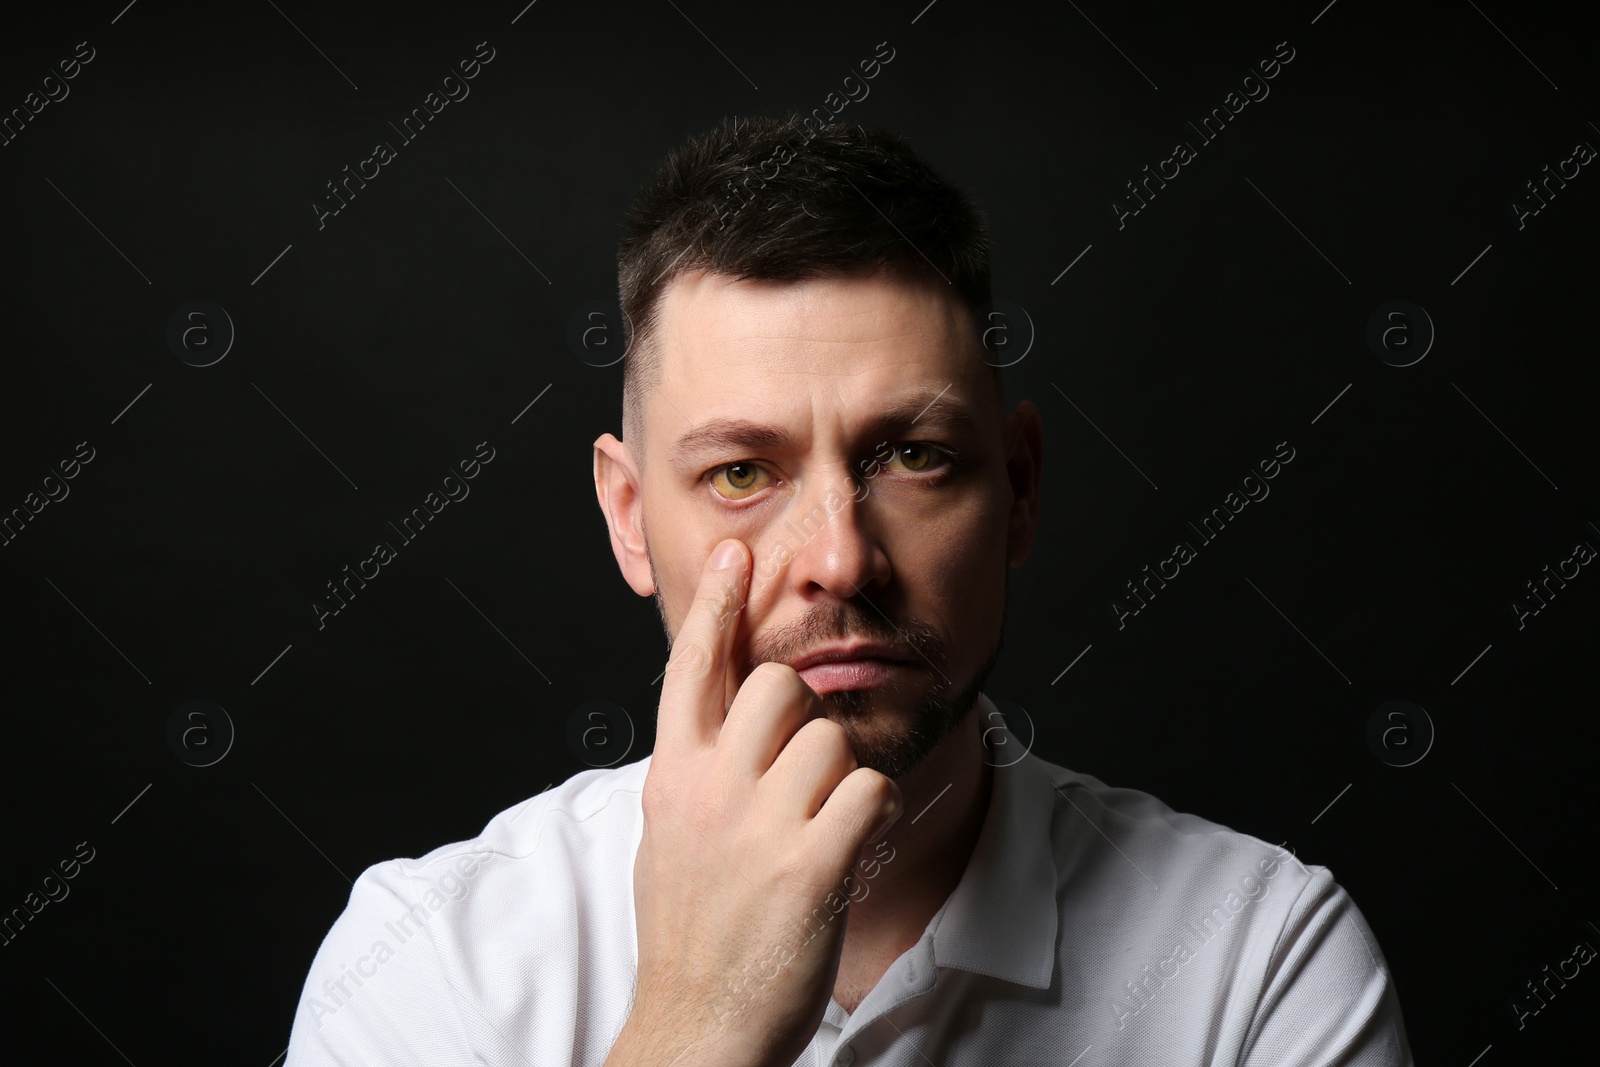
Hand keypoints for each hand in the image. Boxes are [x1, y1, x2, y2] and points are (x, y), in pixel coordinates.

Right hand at [607, 538, 903, 1066]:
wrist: (696, 1030)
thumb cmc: (691, 931)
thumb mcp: (670, 836)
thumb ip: (696, 771)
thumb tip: (725, 718)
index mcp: (673, 778)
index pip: (691, 669)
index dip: (714, 605)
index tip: (735, 555)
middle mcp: (709, 790)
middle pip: (780, 686)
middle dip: (805, 719)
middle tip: (797, 782)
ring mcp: (757, 827)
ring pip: (834, 740)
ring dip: (842, 782)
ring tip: (816, 835)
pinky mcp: (810, 867)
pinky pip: (871, 792)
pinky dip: (874, 818)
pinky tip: (847, 852)